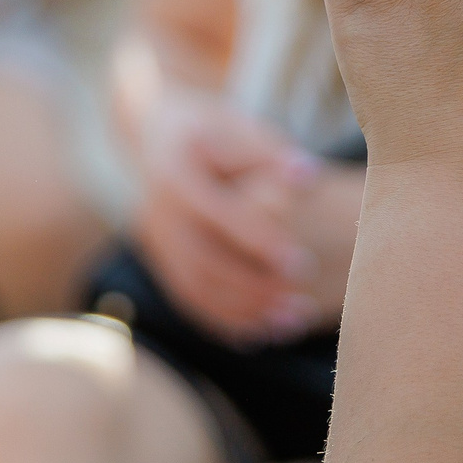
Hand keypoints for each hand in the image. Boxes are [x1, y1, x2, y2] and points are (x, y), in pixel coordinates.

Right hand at [132, 85, 327, 343]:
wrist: (160, 134)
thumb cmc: (216, 132)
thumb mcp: (240, 130)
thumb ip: (272, 155)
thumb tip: (308, 176)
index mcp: (174, 173)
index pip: (217, 215)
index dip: (259, 242)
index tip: (303, 264)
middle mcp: (155, 213)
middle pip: (201, 262)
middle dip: (253, 288)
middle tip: (302, 303)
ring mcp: (154, 242)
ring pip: (194, 289)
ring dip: (244, 312)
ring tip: (293, 323)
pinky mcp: (162, 262)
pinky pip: (190, 299)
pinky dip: (225, 320)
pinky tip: (264, 332)